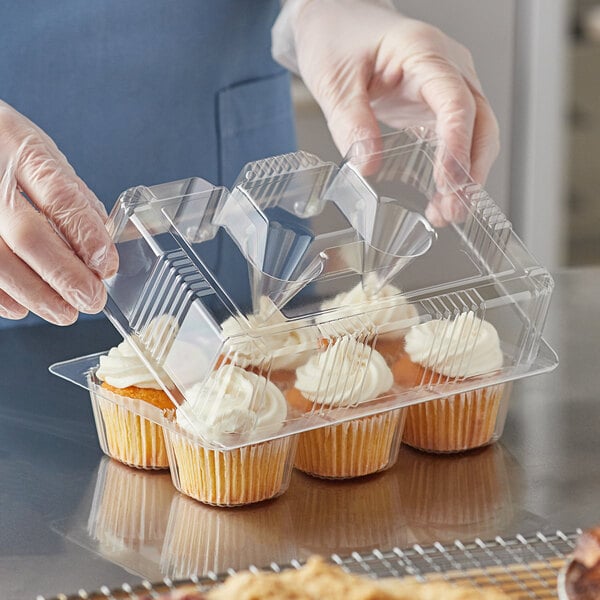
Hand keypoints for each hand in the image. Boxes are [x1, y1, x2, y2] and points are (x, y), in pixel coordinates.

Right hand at [0, 101, 117, 324]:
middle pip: (28, 236)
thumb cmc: (3, 149)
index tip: (106, 265)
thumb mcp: (40, 154)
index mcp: (18, 145)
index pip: (60, 196)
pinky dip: (2, 296)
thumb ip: (72, 195)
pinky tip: (23, 306)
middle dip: (66, 276)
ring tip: (65, 312)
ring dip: (37, 295)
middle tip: (92, 300)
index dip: (86, 236)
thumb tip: (102, 241)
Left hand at [272, 0, 499, 224]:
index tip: (448, 183)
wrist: (334, 18)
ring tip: (447, 213)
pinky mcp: (434, 102)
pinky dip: (452, 167)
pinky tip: (440, 195)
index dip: (456, 147)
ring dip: (466, 174)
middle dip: (471, 170)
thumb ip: (352, 123)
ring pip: (475, 131)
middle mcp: (445, 66)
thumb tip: (369, 167)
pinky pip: (455, 136)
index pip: (455, 102)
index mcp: (423, 52)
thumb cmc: (335, 36)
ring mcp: (444, 84)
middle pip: (479, 120)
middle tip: (453, 209)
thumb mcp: (333, 81)